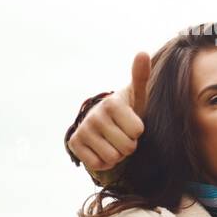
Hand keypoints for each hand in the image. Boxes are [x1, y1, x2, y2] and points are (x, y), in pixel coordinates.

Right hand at [68, 52, 149, 171]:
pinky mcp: (74, 145)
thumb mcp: (138, 96)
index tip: (132, 123)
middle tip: (123, 134)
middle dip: (130, 145)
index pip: (138, 131)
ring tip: (114, 141)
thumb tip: (142, 52)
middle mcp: (94, 115)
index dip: (139, 132)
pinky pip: (98, 165)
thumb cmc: (128, 111)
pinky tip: (103, 149)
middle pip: (127, 147)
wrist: (105, 124)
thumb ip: (141, 77)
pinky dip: (104, 162)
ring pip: (113, 158)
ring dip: (118, 154)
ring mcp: (82, 130)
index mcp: (112, 103)